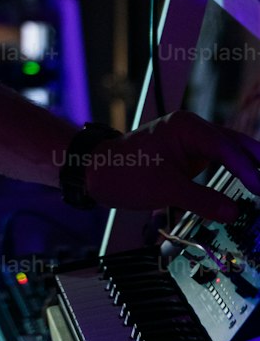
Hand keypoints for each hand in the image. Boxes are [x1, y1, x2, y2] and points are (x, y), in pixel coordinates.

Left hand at [83, 109, 259, 221]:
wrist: (96, 172)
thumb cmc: (123, 172)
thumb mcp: (164, 189)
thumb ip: (202, 200)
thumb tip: (233, 212)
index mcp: (187, 127)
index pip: (226, 147)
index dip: (248, 169)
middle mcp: (193, 129)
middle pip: (236, 144)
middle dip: (257, 163)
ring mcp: (192, 141)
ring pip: (230, 153)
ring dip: (248, 169)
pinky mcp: (190, 155)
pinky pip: (219, 163)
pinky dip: (235, 174)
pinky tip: (249, 188)